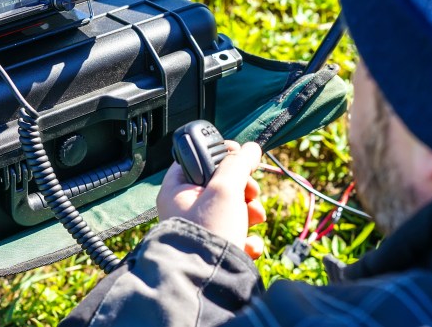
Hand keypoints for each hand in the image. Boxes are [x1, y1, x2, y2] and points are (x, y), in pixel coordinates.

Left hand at [157, 141, 266, 258]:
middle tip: (250, 192)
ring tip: (254, 218)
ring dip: (250, 212)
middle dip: (243, 189)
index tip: (240, 153)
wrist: (208, 283)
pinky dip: (248, 238)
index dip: (221, 154)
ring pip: (234, 210)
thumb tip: (250, 148)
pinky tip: (248, 244)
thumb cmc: (208, 233)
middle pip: (222, 186)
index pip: (198, 160)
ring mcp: (203, 232)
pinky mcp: (218, 251)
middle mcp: (186, 211)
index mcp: (177, 191)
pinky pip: (238, 235)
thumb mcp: (224, 189)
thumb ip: (238, 164)